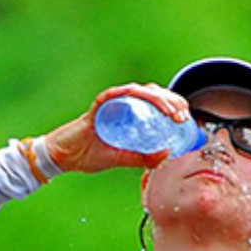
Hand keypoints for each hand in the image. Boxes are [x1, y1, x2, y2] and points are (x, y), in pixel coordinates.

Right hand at [44, 82, 191, 173]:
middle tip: (182, 115)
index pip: (156, 104)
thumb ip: (144, 157)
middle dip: (171, 101)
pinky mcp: (98, 106)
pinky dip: (129, 94)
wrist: (65, 157)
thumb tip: (167, 154)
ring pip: (138, 92)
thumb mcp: (124, 159)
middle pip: (151, 94)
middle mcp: (123, 106)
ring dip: (157, 98)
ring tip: (170, 111)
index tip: (185, 117)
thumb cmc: (90, 155)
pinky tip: (141, 97)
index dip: (173, 106)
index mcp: (130, 116)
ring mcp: (111, 104)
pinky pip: (114, 94)